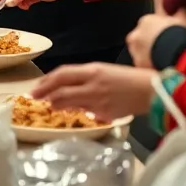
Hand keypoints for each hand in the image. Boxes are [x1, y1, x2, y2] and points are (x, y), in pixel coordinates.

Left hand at [30, 63, 157, 121]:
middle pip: (61, 92)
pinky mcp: (104, 115)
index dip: (46, 82)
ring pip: (70, 104)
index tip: (35, 87)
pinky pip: (85, 112)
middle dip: (45, 95)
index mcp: (93, 71)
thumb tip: (64, 87)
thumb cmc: (128, 78)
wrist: (151, 91)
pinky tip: (72, 109)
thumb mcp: (103, 70)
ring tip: (50, 103)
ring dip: (57, 104)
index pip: (62, 75)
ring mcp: (98, 102)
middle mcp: (93, 86)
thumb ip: (83, 78)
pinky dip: (76, 110)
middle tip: (35, 98)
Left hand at [127, 10, 185, 67]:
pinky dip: (150, 66)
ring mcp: (135, 50)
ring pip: (140, 52)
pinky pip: (144, 65)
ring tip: (163, 60)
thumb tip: (180, 6)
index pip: (148, 24)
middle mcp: (136, 34)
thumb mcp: (184, 19)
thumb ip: (180, 11)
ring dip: (148, 55)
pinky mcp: (138, 64)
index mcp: (146, 21)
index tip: (167, 36)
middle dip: (150, 43)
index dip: (158, 31)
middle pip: (141, 38)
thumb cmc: (182, 35)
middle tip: (164, 49)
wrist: (180, 54)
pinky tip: (160, 68)